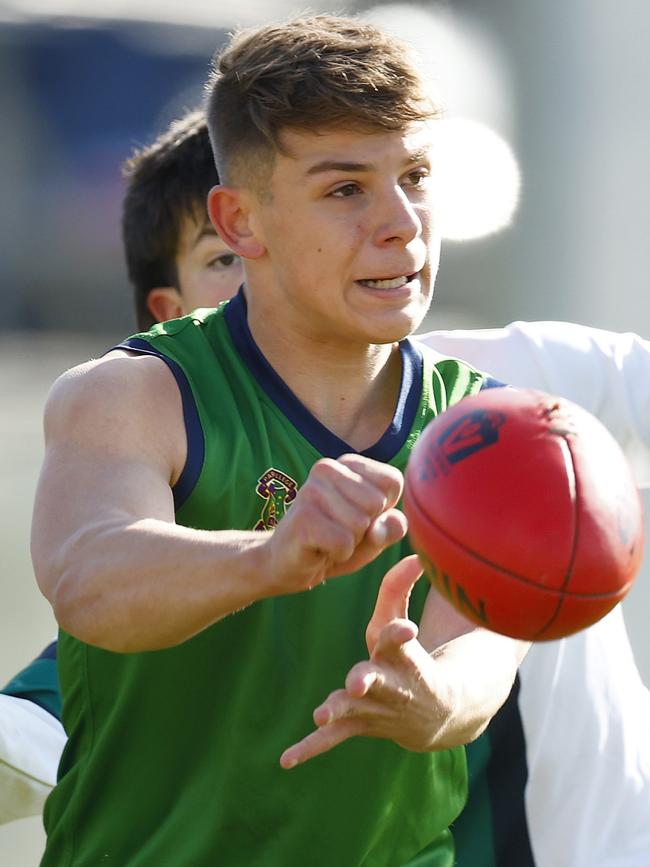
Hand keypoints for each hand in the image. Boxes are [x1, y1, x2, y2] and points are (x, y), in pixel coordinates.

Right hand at [264, 454, 406, 595]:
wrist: (286, 564)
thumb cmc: (335, 544)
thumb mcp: (376, 535)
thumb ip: (393, 526)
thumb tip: (379, 527)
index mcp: (347, 464)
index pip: (392, 481)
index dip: (384, 510)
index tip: (357, 516)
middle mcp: (326, 468)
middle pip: (376, 503)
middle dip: (366, 528)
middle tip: (339, 532)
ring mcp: (311, 490)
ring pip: (360, 524)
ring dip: (350, 543)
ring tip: (328, 540)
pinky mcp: (303, 517)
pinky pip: (343, 542)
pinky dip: (338, 554)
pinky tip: (320, 549)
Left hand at [280, 556, 454, 768]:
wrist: (435, 712)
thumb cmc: (409, 657)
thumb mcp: (401, 621)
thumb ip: (399, 588)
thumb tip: (413, 554)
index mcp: (402, 656)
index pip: (399, 641)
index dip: (399, 634)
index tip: (407, 629)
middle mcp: (389, 685)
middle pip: (378, 681)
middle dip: (368, 680)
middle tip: (358, 680)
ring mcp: (373, 708)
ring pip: (354, 710)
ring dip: (339, 711)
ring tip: (322, 714)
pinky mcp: (358, 725)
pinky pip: (334, 739)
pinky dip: (310, 748)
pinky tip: (287, 760)